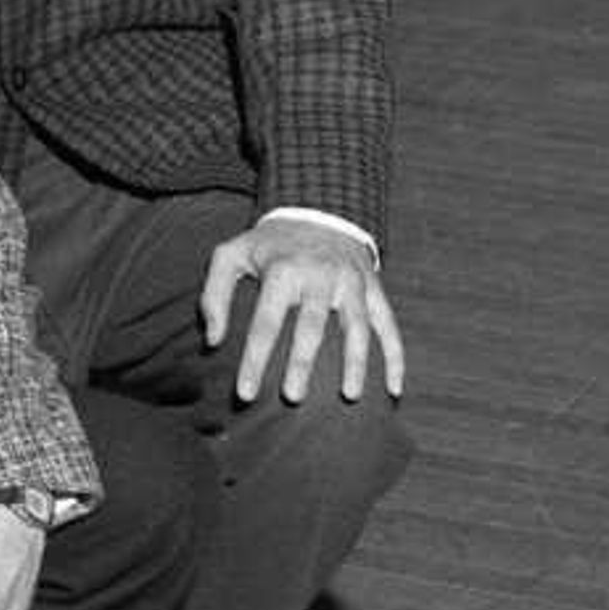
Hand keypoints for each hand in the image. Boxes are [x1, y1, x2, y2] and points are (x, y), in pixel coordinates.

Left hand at [200, 218, 406, 405]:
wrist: (318, 211)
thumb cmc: (267, 245)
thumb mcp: (230, 255)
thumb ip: (214, 295)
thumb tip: (213, 341)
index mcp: (282, 270)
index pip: (265, 322)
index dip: (254, 360)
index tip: (245, 394)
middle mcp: (320, 275)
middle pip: (311, 327)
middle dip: (301, 364)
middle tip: (291, 399)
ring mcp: (352, 282)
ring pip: (357, 328)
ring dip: (355, 364)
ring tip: (349, 397)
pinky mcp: (374, 289)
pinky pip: (389, 325)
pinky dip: (395, 357)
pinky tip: (393, 388)